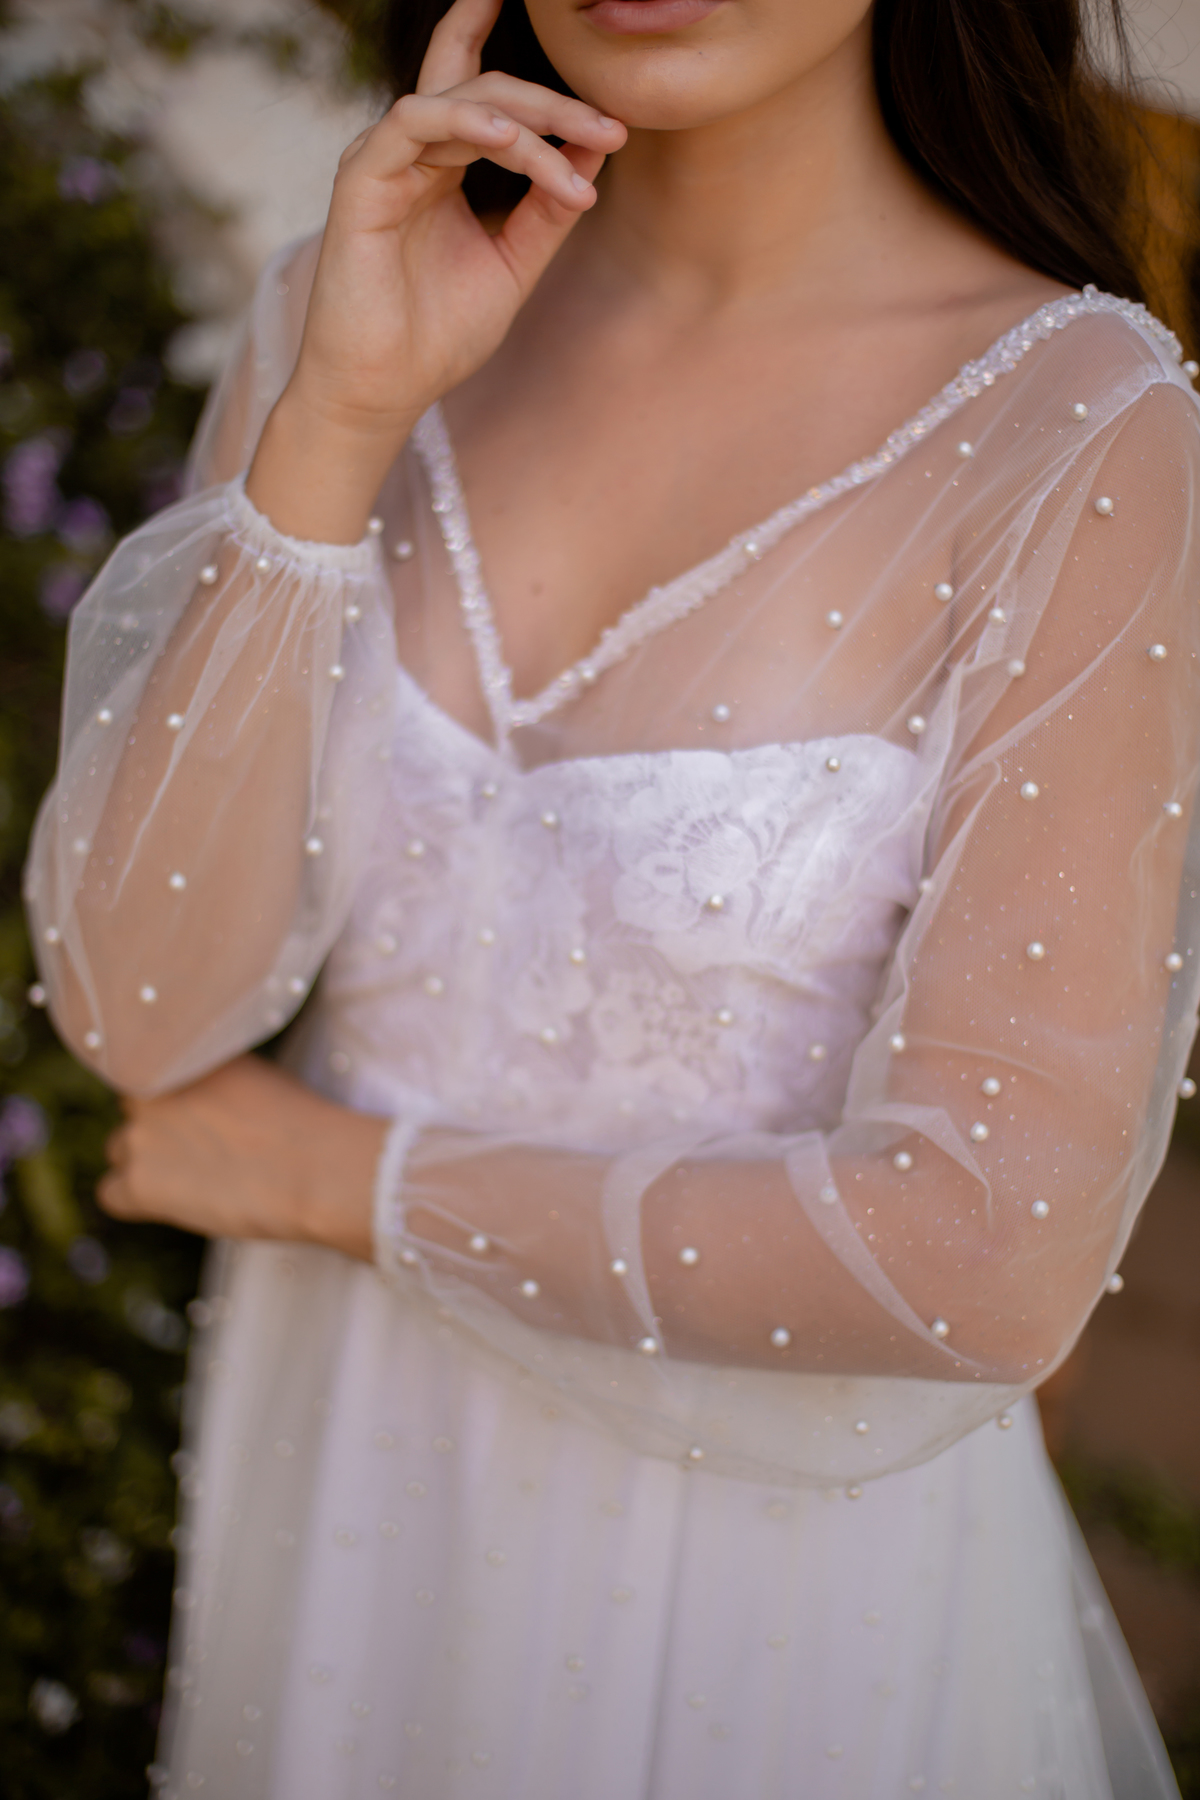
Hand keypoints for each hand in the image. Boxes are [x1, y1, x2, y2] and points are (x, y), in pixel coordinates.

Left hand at [98, 1055, 383, 1260]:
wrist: (315, 1169)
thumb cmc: (303, 1125)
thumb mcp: (256, 1078)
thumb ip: (214, 1083)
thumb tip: (203, 1104)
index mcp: (183, 1055)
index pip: (148, 1068)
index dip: (171, 1097)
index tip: (194, 1116)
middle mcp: (152, 1088)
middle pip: (131, 1109)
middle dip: (155, 1127)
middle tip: (197, 1148)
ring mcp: (140, 1135)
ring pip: (119, 1150)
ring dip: (145, 1163)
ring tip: (193, 1179)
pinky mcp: (139, 1183)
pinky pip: (109, 1194)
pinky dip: (134, 1201)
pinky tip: (171, 1204)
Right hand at [247, 0, 624, 539]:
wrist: (384, 391)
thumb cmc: (438, 336)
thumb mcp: (513, 264)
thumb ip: (547, 209)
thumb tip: (595, 150)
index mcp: (445, 167)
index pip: (497, 103)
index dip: (556, 105)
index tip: (617, 133)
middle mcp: (413, 154)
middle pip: (486, 91)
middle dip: (553, 104)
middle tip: (609, 126)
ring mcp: (384, 161)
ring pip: (459, 100)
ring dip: (525, 117)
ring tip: (578, 139)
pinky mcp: (360, 180)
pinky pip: (412, 123)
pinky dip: (463, 122)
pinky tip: (509, 138)